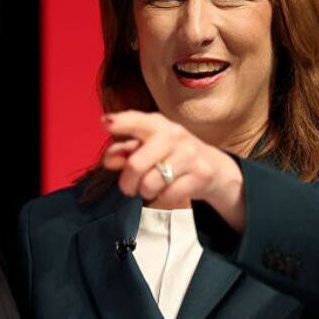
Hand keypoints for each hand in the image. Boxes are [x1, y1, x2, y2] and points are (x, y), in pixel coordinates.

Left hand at [102, 110, 245, 230]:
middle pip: (136, 164)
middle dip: (127, 182)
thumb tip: (109, 161)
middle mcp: (174, 135)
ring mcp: (189, 154)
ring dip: (145, 191)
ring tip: (151, 188)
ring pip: (150, 184)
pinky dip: (164, 197)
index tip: (105, 123)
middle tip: (128, 187)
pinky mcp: (201, 174)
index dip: (121, 123)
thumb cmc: (171, 154)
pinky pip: (168, 195)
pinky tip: (170, 189)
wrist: (213, 166)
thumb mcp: (148, 147)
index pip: (137, 121)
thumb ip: (125, 151)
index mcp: (157, 125)